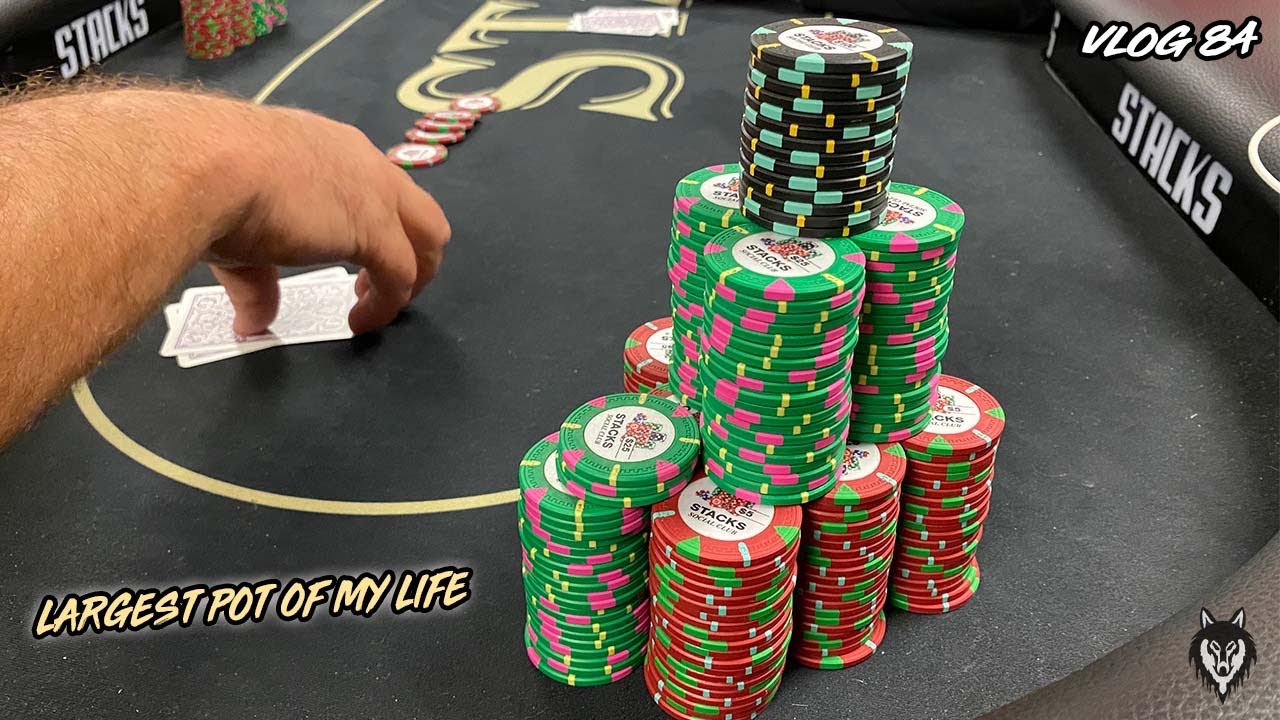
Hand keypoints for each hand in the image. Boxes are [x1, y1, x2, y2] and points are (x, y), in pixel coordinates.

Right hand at [205, 105, 449, 334]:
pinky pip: (401, 275)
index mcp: (330, 149)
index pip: (375, 186)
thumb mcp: (238, 227)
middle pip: (418, 210)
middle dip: (411, 251)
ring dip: (413, 277)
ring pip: (429, 237)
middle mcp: (363, 162)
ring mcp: (375, 193)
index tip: (352, 258)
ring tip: (377, 307)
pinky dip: (387, 304)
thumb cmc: (210, 180)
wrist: (205, 165)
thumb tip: (252, 322)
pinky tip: (359, 321)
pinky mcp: (375, 228)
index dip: (373, 225)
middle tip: (376, 286)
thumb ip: (256, 279)